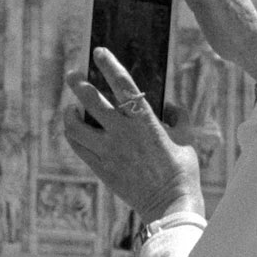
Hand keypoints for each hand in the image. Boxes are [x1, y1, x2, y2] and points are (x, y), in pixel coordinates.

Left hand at [64, 47, 204, 220]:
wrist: (170, 205)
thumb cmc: (182, 170)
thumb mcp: (186, 137)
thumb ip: (178, 115)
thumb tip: (168, 104)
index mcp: (145, 121)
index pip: (122, 85)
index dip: (109, 65)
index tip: (99, 51)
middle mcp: (122, 134)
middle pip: (91, 100)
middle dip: (78, 83)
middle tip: (73, 75)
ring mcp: (108, 152)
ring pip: (75, 126)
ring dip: (69, 113)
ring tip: (71, 108)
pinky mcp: (101, 169)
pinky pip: (78, 146)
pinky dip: (73, 134)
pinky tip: (75, 130)